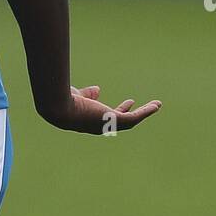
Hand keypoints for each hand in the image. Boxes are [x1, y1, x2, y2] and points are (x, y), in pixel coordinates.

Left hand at [39, 85, 161, 134]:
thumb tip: (97, 90)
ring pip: (131, 120)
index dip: (120, 109)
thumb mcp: (78, 95)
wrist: (59, 106)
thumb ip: (87, 94)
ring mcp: (107, 125)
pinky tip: (156, 105)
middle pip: (122, 121)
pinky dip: (146, 112)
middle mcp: (100, 126)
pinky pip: (135, 117)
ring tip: (156, 105)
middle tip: (147, 106)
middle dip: (135, 113)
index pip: (110, 117)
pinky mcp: (114, 120)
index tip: (130, 101)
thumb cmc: (63, 101)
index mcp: (91, 120)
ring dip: (144, 113)